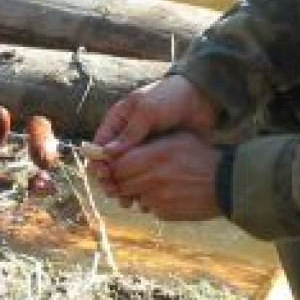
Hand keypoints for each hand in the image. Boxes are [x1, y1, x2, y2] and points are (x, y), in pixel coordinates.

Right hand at [89, 75, 223, 220]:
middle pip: (111, 163)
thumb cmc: (170, 97)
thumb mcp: (148, 111)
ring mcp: (142, 148)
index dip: (97, 162)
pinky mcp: (157, 157)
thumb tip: (106, 154)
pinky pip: (146, 175)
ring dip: (125, 188)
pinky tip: (146, 200)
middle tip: (115, 193)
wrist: (201, 97)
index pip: (99, 145)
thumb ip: (130, 132)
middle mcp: (126, 136)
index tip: (103, 176)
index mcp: (118, 120)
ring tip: (129, 202)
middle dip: (111, 180)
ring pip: (128, 173)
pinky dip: (143, 188)